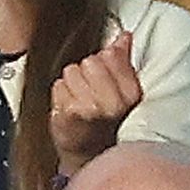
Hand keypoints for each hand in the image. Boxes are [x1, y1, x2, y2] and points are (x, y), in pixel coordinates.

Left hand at [49, 31, 142, 174]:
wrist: (87, 154)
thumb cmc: (105, 121)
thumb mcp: (121, 91)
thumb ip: (122, 61)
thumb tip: (124, 36)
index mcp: (131, 94)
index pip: (109, 55)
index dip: (102, 64)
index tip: (103, 81)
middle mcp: (115, 103)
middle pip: (88, 62)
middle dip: (85, 74)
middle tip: (89, 94)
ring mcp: (92, 110)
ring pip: (70, 72)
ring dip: (71, 86)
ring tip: (79, 103)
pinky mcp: (69, 115)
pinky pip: (58, 87)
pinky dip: (60, 97)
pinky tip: (68, 110)